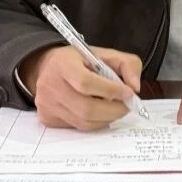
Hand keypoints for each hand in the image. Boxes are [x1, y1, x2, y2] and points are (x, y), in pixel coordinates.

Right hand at [21, 44, 142, 130]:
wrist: (46, 67)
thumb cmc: (78, 61)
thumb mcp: (104, 53)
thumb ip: (127, 64)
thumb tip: (135, 87)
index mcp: (63, 64)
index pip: (86, 82)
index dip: (111, 90)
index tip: (128, 92)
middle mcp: (51, 86)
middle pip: (87, 108)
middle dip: (114, 110)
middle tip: (127, 106)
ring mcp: (47, 105)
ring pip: (84, 122)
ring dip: (106, 118)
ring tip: (115, 108)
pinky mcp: (47, 119)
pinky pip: (77, 127)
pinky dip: (94, 122)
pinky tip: (99, 112)